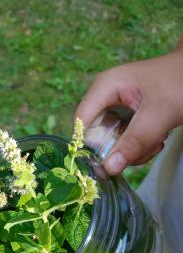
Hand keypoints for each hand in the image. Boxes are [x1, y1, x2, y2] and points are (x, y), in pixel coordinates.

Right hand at [75, 43, 182, 173]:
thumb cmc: (180, 83)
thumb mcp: (158, 116)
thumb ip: (133, 142)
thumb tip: (108, 169)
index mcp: (104, 87)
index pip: (81, 124)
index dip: (88, 147)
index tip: (105, 165)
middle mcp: (104, 98)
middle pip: (96, 137)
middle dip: (119, 149)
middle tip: (144, 150)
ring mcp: (114, 109)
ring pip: (110, 144)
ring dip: (132, 151)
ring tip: (156, 142)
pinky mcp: (125, 119)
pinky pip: (122, 142)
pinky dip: (138, 147)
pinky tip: (155, 139)